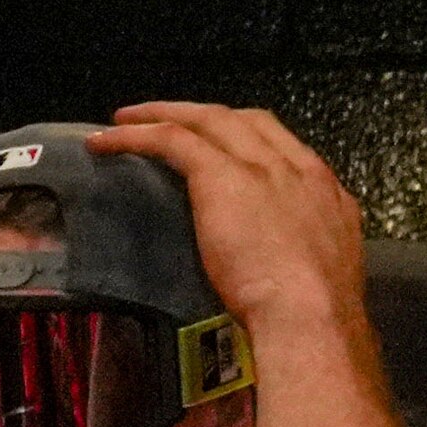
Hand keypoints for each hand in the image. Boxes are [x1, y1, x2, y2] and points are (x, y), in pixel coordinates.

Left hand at [87, 103, 367, 341]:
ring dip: (163, 115)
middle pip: (245, 120)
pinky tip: (105, 142)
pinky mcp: (222, 176)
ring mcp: (260, 168)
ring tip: (125, 120)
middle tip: (163, 119)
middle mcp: (296, 168)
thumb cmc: (309, 311)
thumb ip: (293, 252)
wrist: (309, 312)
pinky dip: (135, 136)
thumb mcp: (315, 271)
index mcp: (321, 190)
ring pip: (207, 120)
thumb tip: (269, 262)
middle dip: (202, 114)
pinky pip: (171, 140)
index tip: (214, 142)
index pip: (280, 144)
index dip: (242, 135)